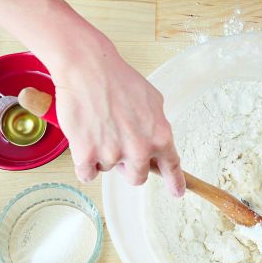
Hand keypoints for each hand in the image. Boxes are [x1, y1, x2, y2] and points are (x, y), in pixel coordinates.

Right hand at [48, 31, 184, 195]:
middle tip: (118, 146)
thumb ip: (157, 125)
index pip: (172, 166)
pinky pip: (87, 174)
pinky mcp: (87, 155)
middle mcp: (139, 149)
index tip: (177, 193)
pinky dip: (84, 162)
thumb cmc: (118, 80)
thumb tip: (157, 141)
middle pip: (137, 177)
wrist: (89, 69)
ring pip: (109, 170)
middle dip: (128, 167)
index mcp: (160, 136)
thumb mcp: (153, 100)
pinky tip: (84, 140)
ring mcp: (113, 153)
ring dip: (103, 155)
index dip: (175, 182)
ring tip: (99, 127)